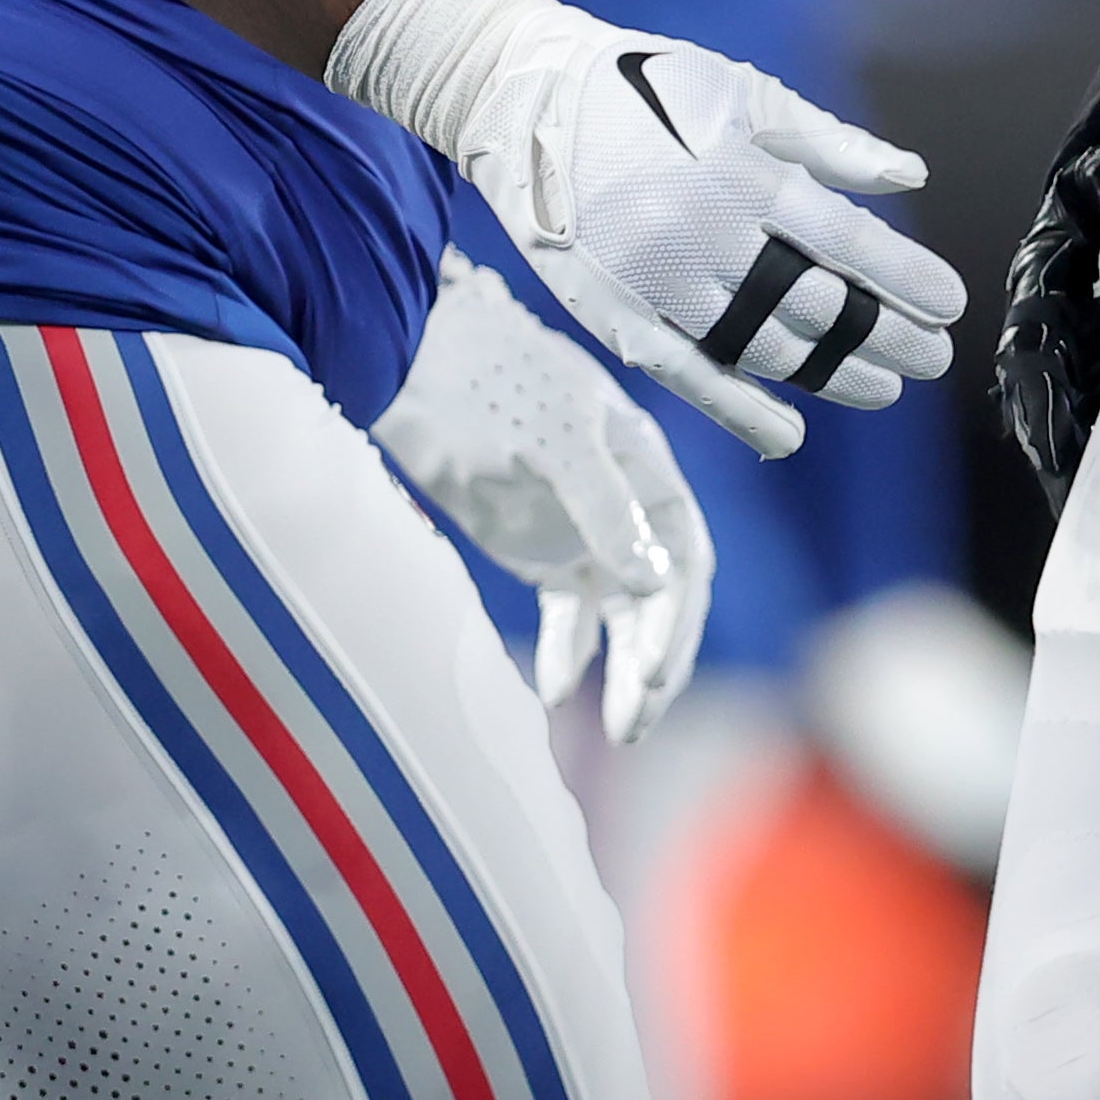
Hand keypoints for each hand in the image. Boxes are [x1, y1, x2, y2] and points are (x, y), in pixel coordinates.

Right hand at [334, 0, 963, 449]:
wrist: (522, 98)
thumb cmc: (645, 88)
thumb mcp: (745, 92)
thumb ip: (833, 143)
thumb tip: (914, 178)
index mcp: (743, 173)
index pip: (845, 242)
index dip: (904, 279)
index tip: (950, 304)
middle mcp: (704, 234)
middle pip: (814, 305)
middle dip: (884, 337)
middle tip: (933, 358)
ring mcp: (656, 282)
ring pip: (761, 347)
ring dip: (830, 374)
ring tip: (884, 387)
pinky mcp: (615, 315)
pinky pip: (687, 375)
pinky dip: (739, 410)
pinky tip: (787, 433)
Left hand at [374, 257, 712, 742]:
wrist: (413, 369)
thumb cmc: (493, 388)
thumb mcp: (557, 444)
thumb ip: (606, 511)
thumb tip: (654, 587)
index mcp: (648, 472)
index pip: (685, 560)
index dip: (678, 623)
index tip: (651, 676)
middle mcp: (627, 507)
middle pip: (660, 598)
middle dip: (655, 661)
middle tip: (633, 722)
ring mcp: (582, 531)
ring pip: (621, 615)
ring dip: (621, 668)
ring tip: (616, 730)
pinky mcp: (539, 551)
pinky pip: (570, 614)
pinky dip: (569, 651)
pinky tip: (557, 691)